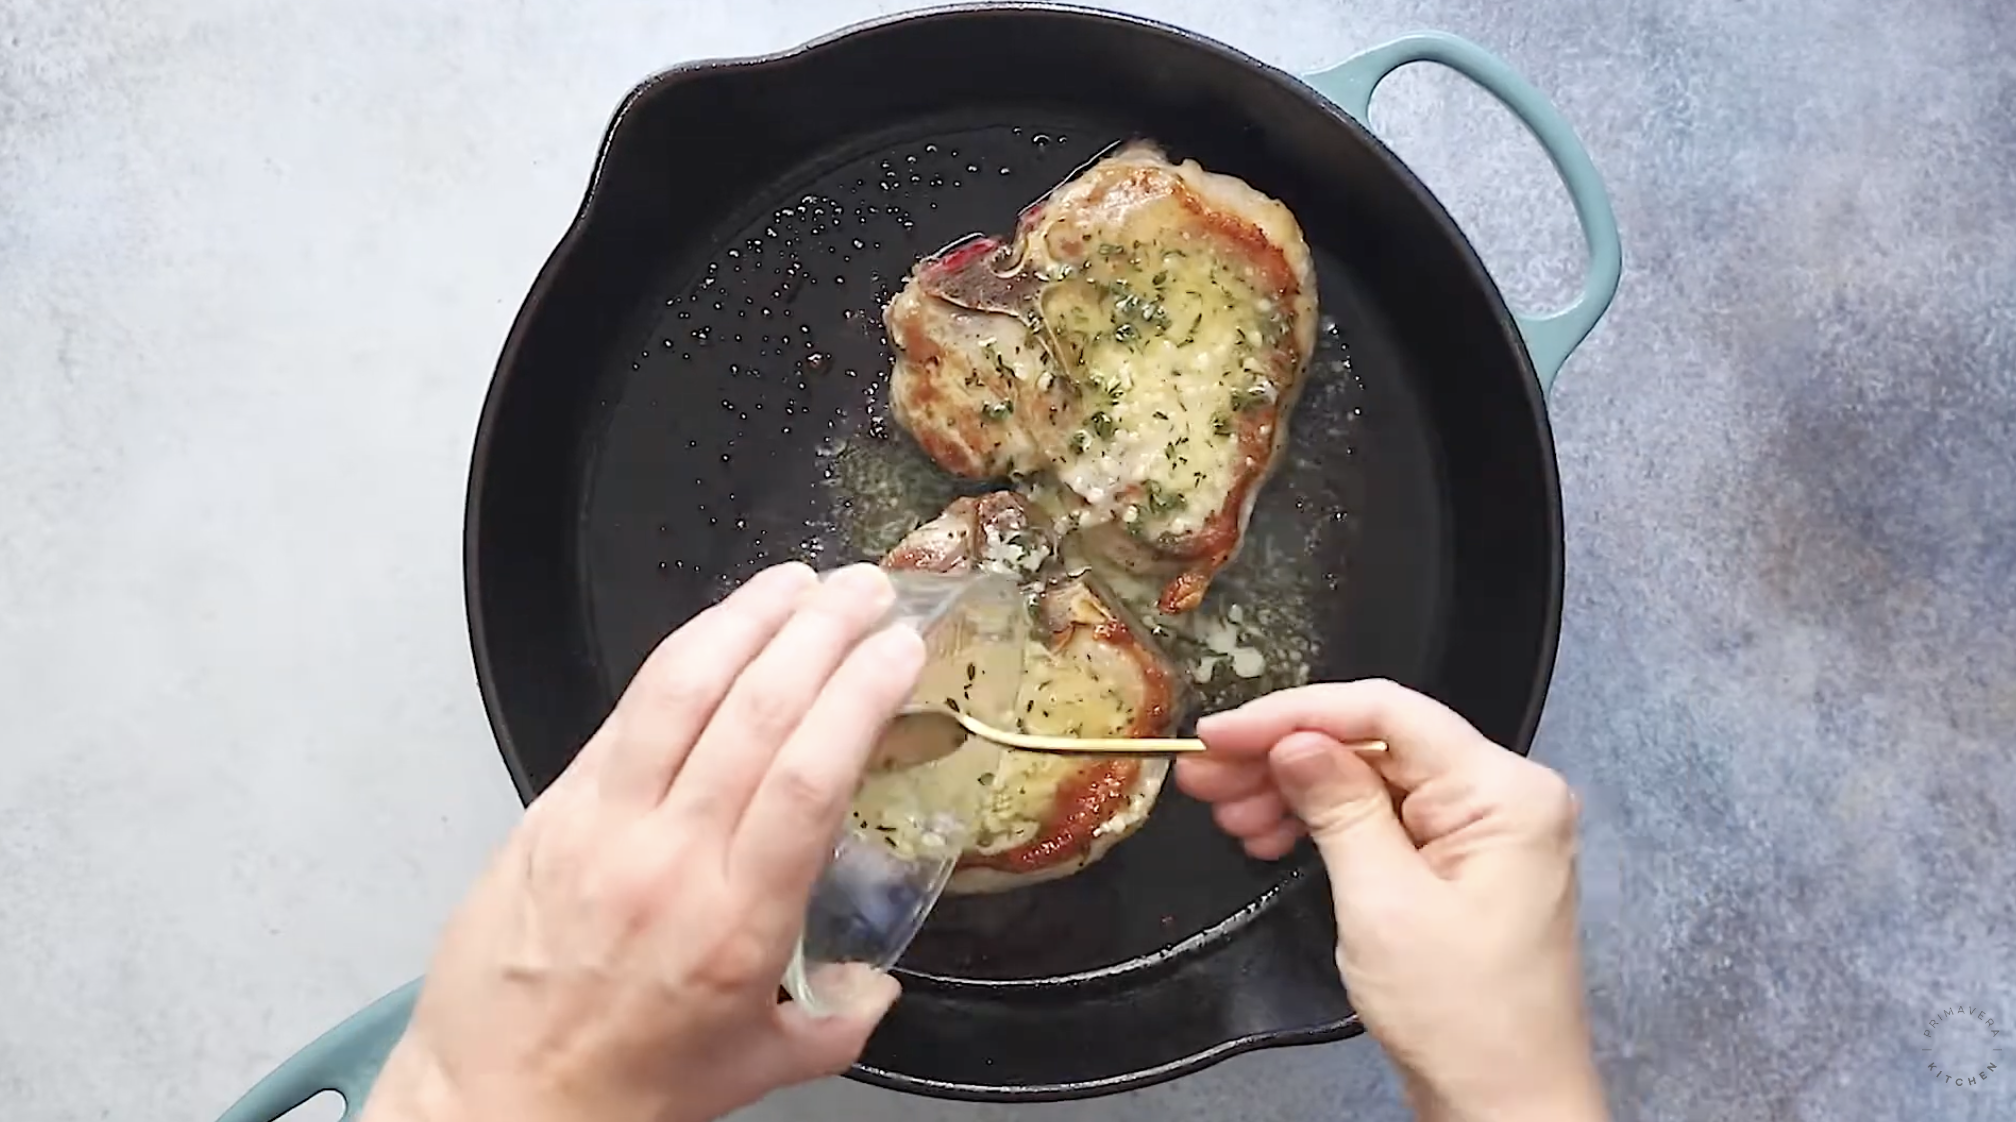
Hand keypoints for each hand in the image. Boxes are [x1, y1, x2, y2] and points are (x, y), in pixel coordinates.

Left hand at [360, 562, 926, 1121]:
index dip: (860, 694)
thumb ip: (836, 1022)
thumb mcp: (756, 1068)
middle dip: (822, 631)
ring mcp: (603, 823)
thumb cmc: (619, 1091)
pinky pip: (624, 711)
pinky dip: (680, 656)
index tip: (899, 647)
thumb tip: (878, 984)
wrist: (494, 1103)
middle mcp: (670, 859)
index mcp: (737, 923)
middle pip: (756, 710)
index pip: (809, 776)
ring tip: (797, 582)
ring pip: (681, 687)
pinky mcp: (552, 808)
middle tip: (869, 590)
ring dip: (748, 617)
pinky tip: (717, 629)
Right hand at [1178, 681, 1605, 1121]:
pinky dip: (1325, 823)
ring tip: (1228, 815)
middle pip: (1376, 743)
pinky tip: (1271, 837)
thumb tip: (1292, 741)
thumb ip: (1338, 806)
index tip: (1221, 733)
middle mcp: (1504, 795)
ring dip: (1295, 791)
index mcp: (1503, 791)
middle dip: (1284, 755)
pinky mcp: (1462, 863)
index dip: (1293, 714)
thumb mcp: (1381, 902)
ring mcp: (1485, 830)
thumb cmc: (1462, 1018)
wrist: (1505, 1105)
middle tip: (1205, 775)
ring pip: (1373, 779)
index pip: (1387, 712)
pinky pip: (1386, 818)